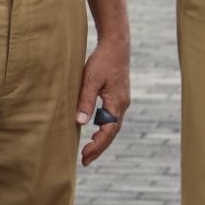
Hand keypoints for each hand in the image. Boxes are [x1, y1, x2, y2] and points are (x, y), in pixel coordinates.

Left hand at [76, 35, 130, 165]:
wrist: (116, 43)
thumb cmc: (103, 60)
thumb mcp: (91, 79)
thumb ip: (86, 101)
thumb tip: (81, 123)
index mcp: (117, 102)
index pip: (109, 131)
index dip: (97, 146)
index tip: (84, 157)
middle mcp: (123, 104)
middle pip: (113, 132)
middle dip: (100, 147)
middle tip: (85, 160)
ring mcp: (122, 100)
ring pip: (113, 125)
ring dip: (102, 138)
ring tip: (88, 149)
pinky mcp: (118, 95)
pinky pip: (112, 117)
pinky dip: (104, 128)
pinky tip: (94, 130)